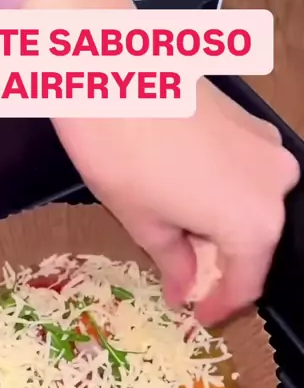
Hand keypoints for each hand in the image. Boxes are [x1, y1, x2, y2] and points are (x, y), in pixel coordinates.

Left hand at [25, 0, 299, 325]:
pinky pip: (246, 176)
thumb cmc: (123, 158)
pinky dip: (223, 197)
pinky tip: (187, 200)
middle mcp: (277, 186)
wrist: (111, 70)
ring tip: (178, 239)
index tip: (199, 317)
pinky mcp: (252, 122)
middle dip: (220, 267)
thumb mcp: (145, 223)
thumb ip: (176, 263)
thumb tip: (184, 290)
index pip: (247, 282)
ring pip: (251, 208)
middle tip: (184, 282)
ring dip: (221, 231)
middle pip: (255, 243)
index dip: (221, 306)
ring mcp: (269, 148)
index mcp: (256, 222)